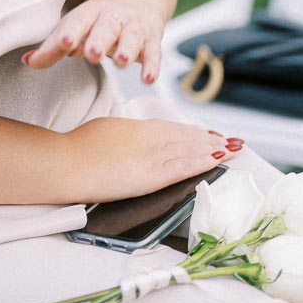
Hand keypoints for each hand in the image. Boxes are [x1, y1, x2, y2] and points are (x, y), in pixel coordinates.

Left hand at [23, 0, 165, 83]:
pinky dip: (152, 65)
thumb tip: (27, 61)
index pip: (78, 21)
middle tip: (92, 54)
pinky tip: (148, 79)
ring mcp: (134, 27)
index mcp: (89, 13)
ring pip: (131, 37)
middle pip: (105, 27)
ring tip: (122, 62)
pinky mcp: (152, 40)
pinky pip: (153, 52)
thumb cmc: (96, 22)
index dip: (72, 31)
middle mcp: (112, 17)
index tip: (65, 42)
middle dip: (99, 40)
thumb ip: (53, 48)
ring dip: (127, 49)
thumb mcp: (76, 29)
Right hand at [64, 116, 243, 202]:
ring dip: (214, 148)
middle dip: (210, 139)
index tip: (207, 133)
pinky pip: (186, 166)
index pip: (172, 128)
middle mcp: (150, 138)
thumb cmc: (79, 148)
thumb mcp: (106, 130)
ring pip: (191, 149)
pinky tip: (219, 159)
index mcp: (138, 127)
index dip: (193, 131)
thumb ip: (125, 133)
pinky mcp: (153, 175)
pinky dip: (205, 161)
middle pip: (187, 137)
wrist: (69, 163)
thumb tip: (131, 137)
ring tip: (233, 148)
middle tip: (230, 140)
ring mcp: (153, 156)